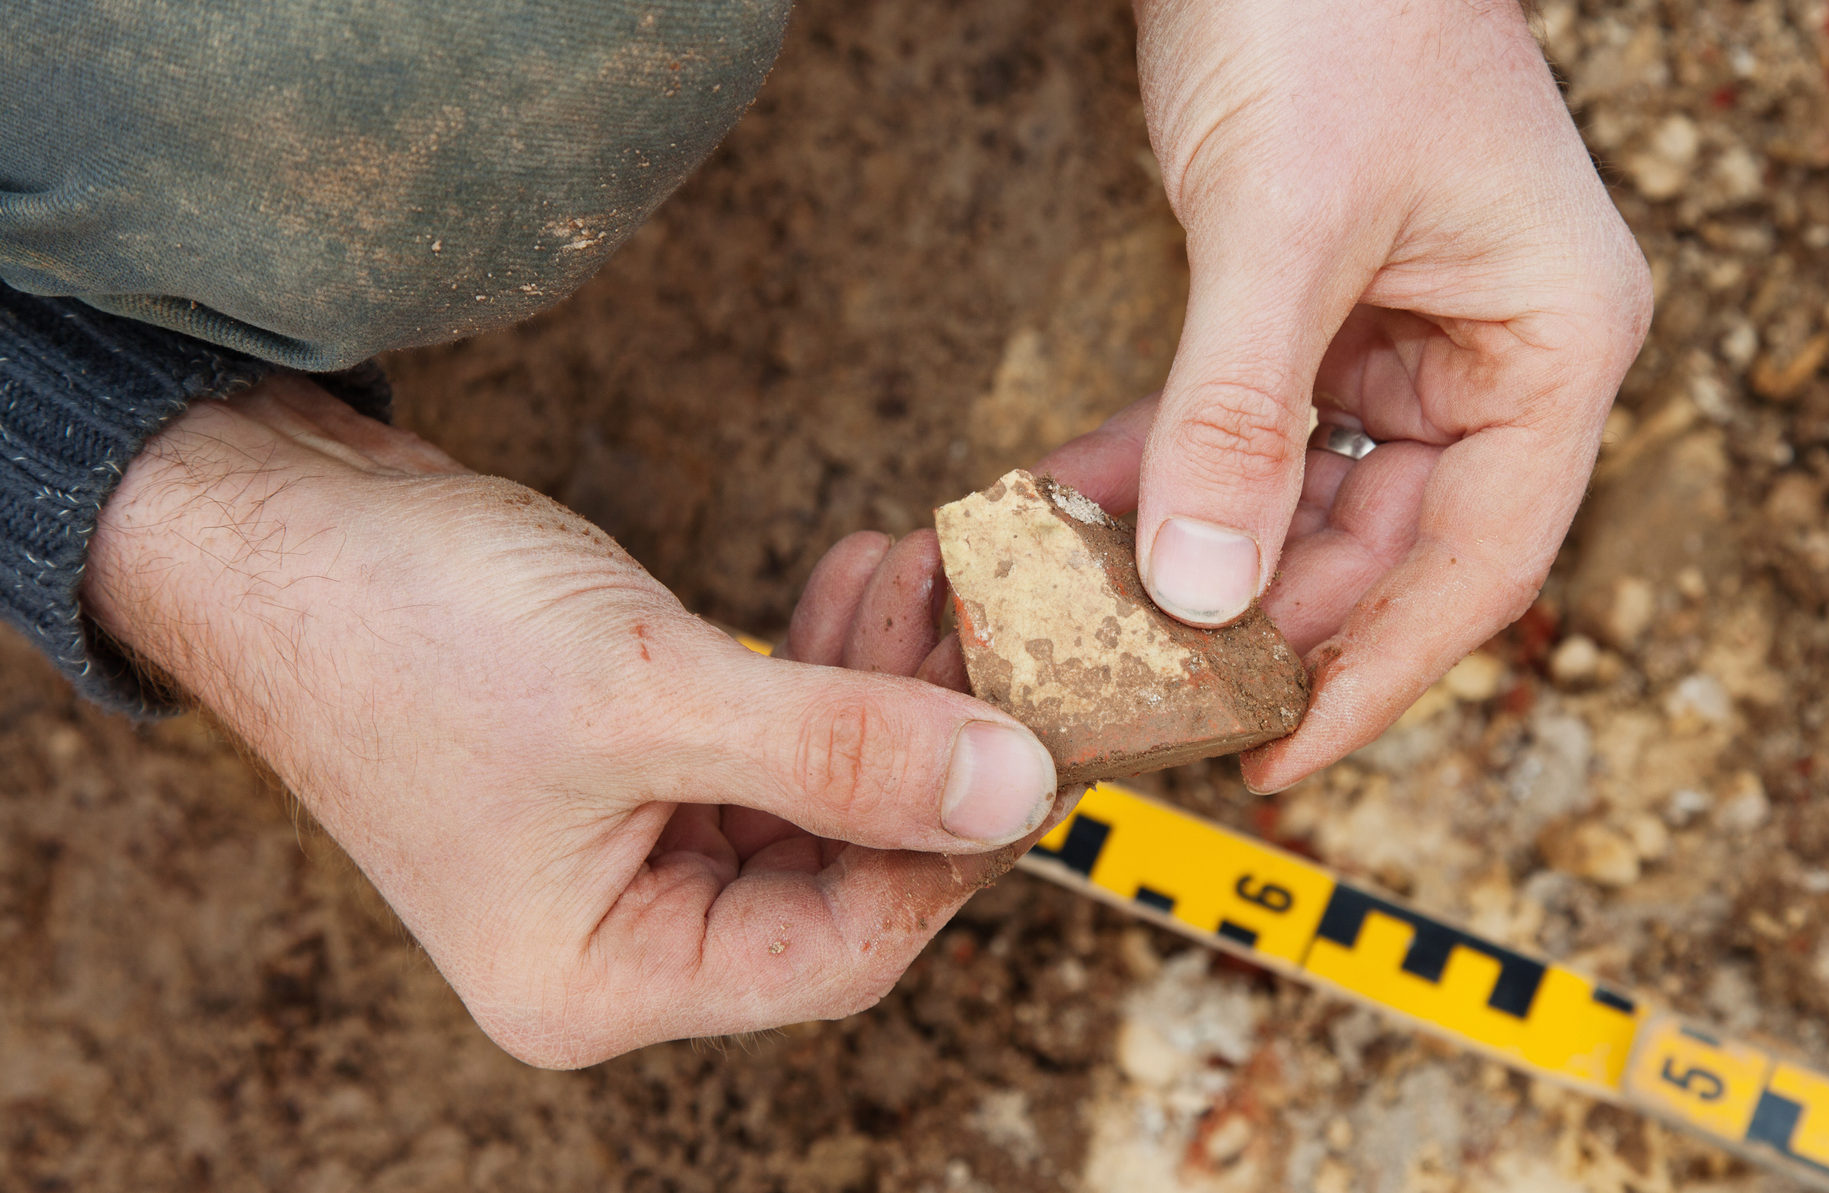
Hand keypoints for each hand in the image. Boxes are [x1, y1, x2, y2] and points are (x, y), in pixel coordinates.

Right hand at [82, 376, 1059, 1066]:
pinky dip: (823, 663)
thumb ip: (838, 750)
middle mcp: (618, 931)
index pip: (837, 951)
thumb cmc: (398, 627)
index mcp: (602, 975)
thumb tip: (1012, 787)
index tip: (1031, 741)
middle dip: (922, 746)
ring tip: (924, 576)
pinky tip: (861, 580)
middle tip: (988, 632)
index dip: (948, 851)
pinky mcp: (630, 758)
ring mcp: (624, 844)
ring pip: (816, 791)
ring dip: (882, 687)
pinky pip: (769, 732)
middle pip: (839, 870)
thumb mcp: (643, 694)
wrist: (267, 520)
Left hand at [1042, 0, 1651, 790]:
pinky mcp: (1322, 305)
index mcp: (1553, 339)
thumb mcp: (1280, 223)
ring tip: (1092, 610)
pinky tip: (1085, 508)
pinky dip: (1175, 467)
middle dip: (1260, 616)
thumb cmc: (1330, 3)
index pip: (1479, 561)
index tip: (1274, 760)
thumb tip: (1203, 594)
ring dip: (1202, 547)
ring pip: (1307, 495)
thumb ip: (1240, 414)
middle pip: (1385, 543)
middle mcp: (1496, 350)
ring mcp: (1409, 330)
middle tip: (1144, 691)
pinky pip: (1252, 425)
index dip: (1375, 673)